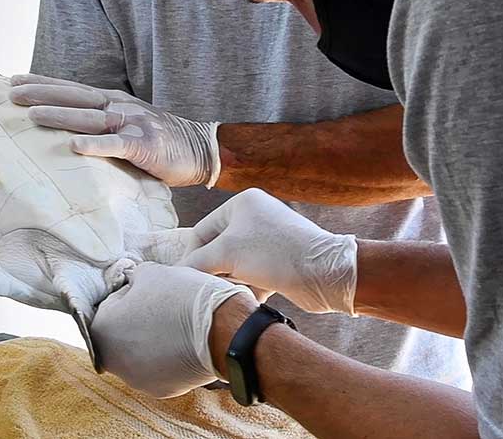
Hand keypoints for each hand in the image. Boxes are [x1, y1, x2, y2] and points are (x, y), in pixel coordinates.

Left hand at [10, 74, 220, 187]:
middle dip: (42, 94)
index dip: (44, 83)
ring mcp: (133, 124)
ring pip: (90, 118)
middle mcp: (120, 107)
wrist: (203, 149)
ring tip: (32, 115)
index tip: (13, 80)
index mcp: (114, 101)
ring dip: (60, 115)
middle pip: (75, 97)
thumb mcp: (128, 124)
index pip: (73, 89)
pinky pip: (117, 144)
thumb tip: (67, 131)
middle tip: (11, 93)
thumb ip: (102, 124)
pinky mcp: (146, 145)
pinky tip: (74, 147)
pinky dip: (95, 145)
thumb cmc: (162, 141)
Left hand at [92, 262, 255, 397]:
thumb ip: (134, 278)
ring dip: (153, 339)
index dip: (130, 293)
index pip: (109, 305)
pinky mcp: (164, 390)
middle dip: (138, 319)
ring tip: (178, 323)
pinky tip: (187, 341)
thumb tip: (134, 282)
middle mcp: (114, 362)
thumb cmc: (183, 298)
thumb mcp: (152, 272)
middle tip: (163, 305)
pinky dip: (169, 356)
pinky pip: (160, 368)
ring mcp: (139, 379)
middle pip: (122, 333)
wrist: (224, 331)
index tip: (149, 290)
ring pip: (141, 353)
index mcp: (102, 331)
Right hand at [180, 189, 358, 314]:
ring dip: (232, 282)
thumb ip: (196, 261)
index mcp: (241, 203)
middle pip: (218, 249)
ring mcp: (268, 240)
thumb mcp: (227, 253)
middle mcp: (255, 217)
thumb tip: (178, 273)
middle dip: (214, 271)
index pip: (202, 231)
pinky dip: (249, 288)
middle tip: (208, 290)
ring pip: (235, 266)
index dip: (191, 256)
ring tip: (233, 294)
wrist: (324, 272)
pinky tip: (252, 298)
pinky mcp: (278, 261)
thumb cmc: (274, 254)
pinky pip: (252, 275)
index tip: (185, 280)